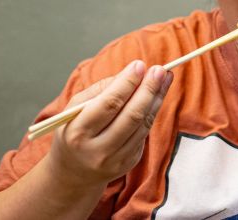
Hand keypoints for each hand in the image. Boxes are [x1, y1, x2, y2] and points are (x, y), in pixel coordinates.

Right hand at [45, 60, 172, 189]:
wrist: (72, 172)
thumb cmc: (74, 131)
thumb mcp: (74, 109)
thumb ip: (100, 90)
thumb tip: (131, 73)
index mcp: (78, 132)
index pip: (108, 104)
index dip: (127, 83)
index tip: (140, 65)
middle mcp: (97, 149)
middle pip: (131, 115)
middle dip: (148, 89)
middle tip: (160, 70)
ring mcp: (115, 159)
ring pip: (143, 124)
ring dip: (157, 98)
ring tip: (165, 77)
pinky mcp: (129, 162)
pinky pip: (145, 132)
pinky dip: (153, 111)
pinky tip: (157, 95)